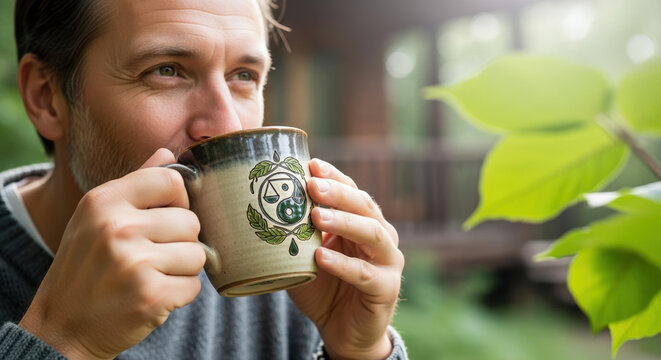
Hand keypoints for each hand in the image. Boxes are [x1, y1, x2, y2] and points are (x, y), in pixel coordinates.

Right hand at [19, 149, 205, 359]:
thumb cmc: (86, 266)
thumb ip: (136, 183)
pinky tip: (154, 295)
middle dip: (181, 241)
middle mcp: (117, 228)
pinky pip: (194, 285)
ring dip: (183, 269)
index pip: (170, 180)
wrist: (61, 326)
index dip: (179, 199)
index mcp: (104, 201)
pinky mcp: (150, 296)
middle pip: (191, 221)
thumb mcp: (97, 216)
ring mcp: (134, 263)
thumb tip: (169, 153)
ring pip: (198, 255)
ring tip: (153, 275)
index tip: (167, 215)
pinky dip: (180, 293)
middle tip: (154, 256)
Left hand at [288, 159, 403, 359]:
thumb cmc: (324, 288)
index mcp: (365, 223)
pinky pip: (364, 274)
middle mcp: (382, 237)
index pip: (353, 192)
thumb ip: (298, 233)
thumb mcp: (307, 254)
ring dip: (344, 222)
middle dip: (338, 193)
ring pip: (372, 235)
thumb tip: (264, 204)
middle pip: (365, 207)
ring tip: (316, 216)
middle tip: (311, 185)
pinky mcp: (385, 289)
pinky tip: (320, 257)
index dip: (335, 177)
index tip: (311, 164)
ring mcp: (388, 263)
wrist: (342, 331)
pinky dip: (342, 264)